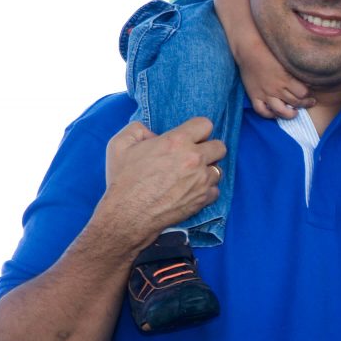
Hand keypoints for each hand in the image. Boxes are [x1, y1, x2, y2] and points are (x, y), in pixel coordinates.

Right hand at [100, 118, 225, 246]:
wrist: (127, 215)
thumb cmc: (123, 181)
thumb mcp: (120, 145)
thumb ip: (137, 129)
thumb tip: (153, 133)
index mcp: (177, 141)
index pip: (205, 124)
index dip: (197, 130)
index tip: (190, 137)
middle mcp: (194, 159)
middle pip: (220, 146)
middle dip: (208, 149)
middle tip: (194, 156)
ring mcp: (202, 180)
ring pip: (218, 169)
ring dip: (207, 171)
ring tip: (191, 175)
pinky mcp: (204, 198)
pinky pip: (215, 189)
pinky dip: (206, 190)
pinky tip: (192, 190)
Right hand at [236, 37, 314, 118]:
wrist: (248, 49)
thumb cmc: (269, 51)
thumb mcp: (286, 60)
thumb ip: (296, 70)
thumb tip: (309, 77)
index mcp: (286, 79)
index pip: (303, 93)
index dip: (308, 94)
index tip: (311, 92)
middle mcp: (276, 88)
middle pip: (295, 102)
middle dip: (305, 104)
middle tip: (309, 102)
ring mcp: (265, 94)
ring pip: (280, 111)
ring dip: (290, 114)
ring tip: (295, 112)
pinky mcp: (254, 95)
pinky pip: (262, 111)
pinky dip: (269, 115)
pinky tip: (275, 113)